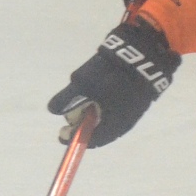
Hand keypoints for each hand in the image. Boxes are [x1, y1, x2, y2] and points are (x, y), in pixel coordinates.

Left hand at [47, 19, 180, 147]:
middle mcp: (124, 124)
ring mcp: (133, 112)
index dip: (73, 137)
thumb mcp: (82, 84)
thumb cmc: (110, 75)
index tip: (62, 133)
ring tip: (84, 99)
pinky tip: (99, 93)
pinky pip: (116, 108)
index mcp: (112, 126)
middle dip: (83, 122)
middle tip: (71, 113)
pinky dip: (104, 105)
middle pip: (99, 130)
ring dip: (94, 112)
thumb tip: (52, 110)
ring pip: (108, 118)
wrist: (143, 55)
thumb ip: (65, 99)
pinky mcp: (137, 100)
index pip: (90, 140)